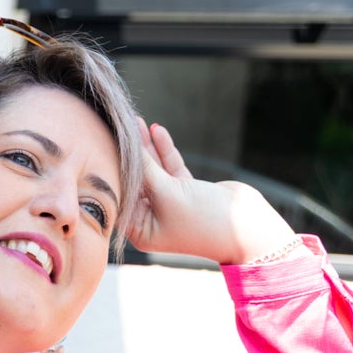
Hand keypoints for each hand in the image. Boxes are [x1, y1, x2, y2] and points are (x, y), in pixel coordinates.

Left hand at [125, 119, 298, 265]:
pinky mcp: (186, 191)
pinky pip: (170, 168)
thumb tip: (125, 145)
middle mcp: (152, 220)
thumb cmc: (203, 218)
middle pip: (136, 181)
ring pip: (153, 172)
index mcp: (141, 231)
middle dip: (130, 154)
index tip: (106, 143)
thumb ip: (145, 168)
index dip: (114, 170)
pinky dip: (165, 150)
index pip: (121, 196)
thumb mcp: (167, 192)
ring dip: (147, 148)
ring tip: (137, 122)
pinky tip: (157, 131)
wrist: (246, 226)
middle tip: (120, 126)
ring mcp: (169, 205)